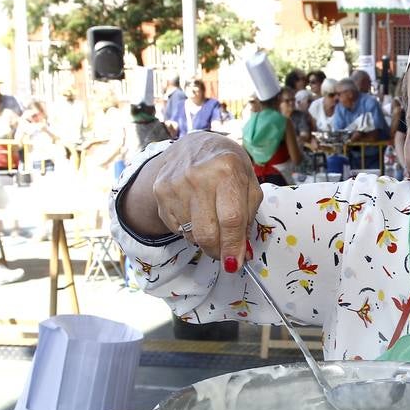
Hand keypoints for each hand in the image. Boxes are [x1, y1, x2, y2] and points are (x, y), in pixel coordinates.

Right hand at [120, 132, 261, 265]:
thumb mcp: (249, 184)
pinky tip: (197, 215)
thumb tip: (241, 253)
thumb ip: (249, 218)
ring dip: (205, 240)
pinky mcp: (160, 192)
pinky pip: (177, 228)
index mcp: (226, 170)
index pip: (231, 219)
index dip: (233, 246)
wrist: (194, 146)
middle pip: (207, 233)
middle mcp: (198, 176)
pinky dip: (190, 231)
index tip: (235, 263)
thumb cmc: (228, 167)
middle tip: (225, 255)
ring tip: (212, 223)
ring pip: (191, 234)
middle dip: (218, 251)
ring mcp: (175, 184)